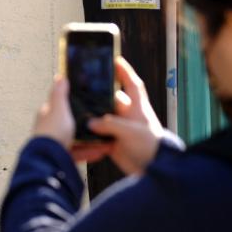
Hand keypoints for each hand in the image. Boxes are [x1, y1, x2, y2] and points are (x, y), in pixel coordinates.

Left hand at [32, 75, 112, 162]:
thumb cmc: (52, 132)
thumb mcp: (58, 108)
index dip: (74, 103)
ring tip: (106, 139)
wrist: (49, 159)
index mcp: (47, 115)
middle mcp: (50, 129)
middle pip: (71, 124)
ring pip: (77, 140)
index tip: (88, 103)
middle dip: (87, 125)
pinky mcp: (61, 156)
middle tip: (102, 123)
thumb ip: (59, 94)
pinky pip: (78, 153)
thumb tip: (60, 77)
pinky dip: (90, 152)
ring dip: (92, 140)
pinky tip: (101, 151)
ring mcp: (55, 143)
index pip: (61, 106)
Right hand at [87, 57, 164, 175]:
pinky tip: (80, 129)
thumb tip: (91, 122)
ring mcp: (120, 128)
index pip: (132, 84)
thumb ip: (110, 124)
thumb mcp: (131, 132)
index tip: (115, 60)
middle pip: (111, 98)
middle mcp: (128, 115)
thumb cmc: (151, 147)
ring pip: (103, 115)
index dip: (125, 71)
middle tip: (83, 85)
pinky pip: (99, 132)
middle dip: (99, 93)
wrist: (154, 171)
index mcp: (138, 108)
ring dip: (92, 113)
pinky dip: (91, 131)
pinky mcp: (114, 141)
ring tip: (76, 106)